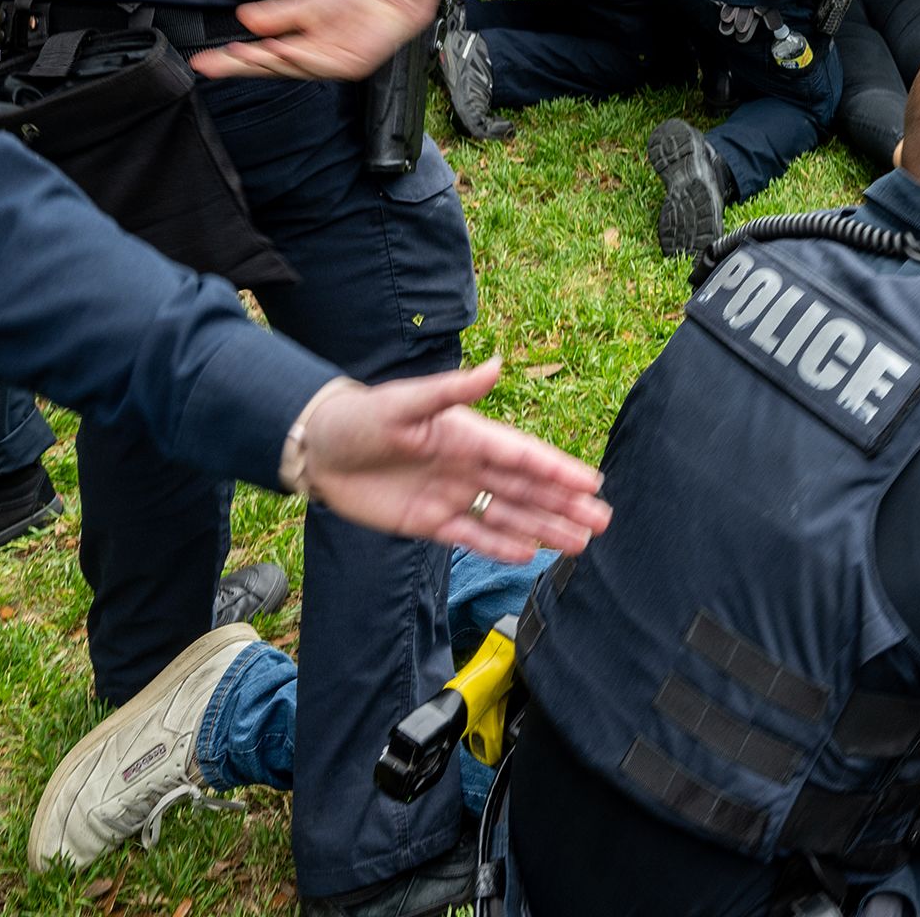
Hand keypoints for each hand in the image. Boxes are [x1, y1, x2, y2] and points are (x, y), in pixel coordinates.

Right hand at [192, 0, 436, 81]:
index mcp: (297, 50)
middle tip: (210, 64)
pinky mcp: (347, 65)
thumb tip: (244, 19)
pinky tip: (278, 51)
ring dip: (263, 61)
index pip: (257, 58)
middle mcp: (309, 62)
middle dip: (238, 66)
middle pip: (267, 68)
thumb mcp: (306, 5)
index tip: (202, 62)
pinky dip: (296, 58)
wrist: (388, 3)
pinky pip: (316, 63)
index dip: (230, 61)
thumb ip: (276, 15)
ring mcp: (328, 66)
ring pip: (289, 67)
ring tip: (239, 54)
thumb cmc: (351, 5)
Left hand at [295, 357, 611, 561]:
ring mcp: (450, 495)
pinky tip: (528, 554)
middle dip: (565, 505)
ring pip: (507, 516)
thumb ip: (452, 390)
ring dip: (543, 528)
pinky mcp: (427, 522)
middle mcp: (468, 467)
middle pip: (525, 490)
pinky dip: (499, 546)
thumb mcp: (405, 402)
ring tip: (579, 542)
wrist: (317, 449)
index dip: (558, 470)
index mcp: (469, 435)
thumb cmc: (361, 417)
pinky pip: (470, 536)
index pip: (523, 456)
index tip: (592, 483)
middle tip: (602, 520)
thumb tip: (496, 366)